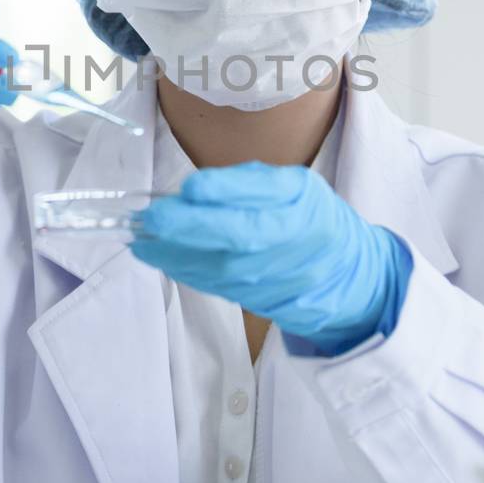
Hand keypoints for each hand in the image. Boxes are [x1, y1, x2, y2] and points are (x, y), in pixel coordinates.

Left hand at [133, 162, 412, 354]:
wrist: (343, 273)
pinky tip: (156, 255)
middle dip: (187, 228)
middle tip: (150, 218)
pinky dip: (180, 269)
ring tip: (140, 238)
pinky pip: (211, 283)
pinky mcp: (251, 299)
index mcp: (299, 212)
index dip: (224, 195)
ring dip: (172, 254)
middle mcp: (284, 248)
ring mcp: (267, 278)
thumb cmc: (310, 217)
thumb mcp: (294, 186)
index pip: (260, 202)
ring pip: (216, 267)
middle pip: (233, 238)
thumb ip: (248, 183)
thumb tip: (195, 190)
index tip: (190, 187)